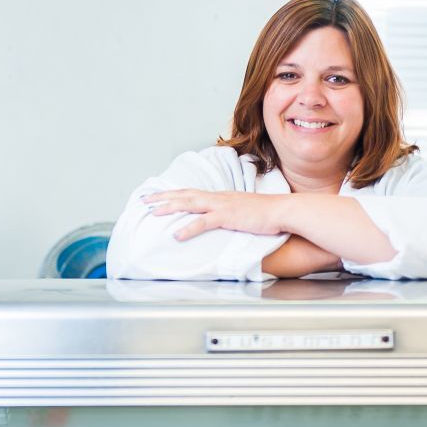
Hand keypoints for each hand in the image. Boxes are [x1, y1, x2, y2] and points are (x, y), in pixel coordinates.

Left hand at [144, 190, 287, 239]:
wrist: (282, 211)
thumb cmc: (266, 214)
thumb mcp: (243, 211)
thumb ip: (229, 214)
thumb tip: (220, 220)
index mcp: (220, 197)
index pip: (191, 192)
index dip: (172, 193)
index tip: (157, 196)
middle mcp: (218, 198)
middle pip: (185, 194)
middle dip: (163, 197)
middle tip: (144, 200)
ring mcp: (222, 206)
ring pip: (190, 203)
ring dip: (170, 207)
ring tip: (153, 214)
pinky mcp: (228, 217)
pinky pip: (204, 222)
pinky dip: (189, 228)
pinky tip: (177, 234)